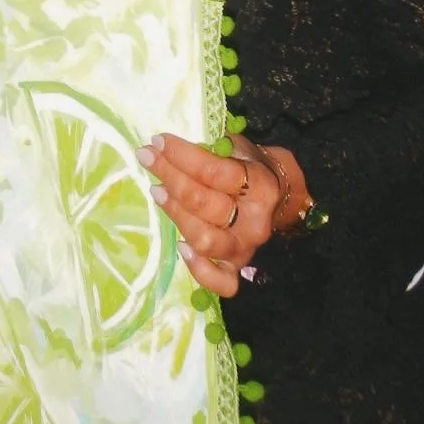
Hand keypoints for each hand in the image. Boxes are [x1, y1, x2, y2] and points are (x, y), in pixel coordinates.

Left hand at [136, 133, 284, 298]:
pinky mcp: (237, 268)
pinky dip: (199, 269)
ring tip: (156, 190)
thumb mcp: (236, 147)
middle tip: (147, 157)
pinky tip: (179, 246)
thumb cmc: (247, 165)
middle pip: (204, 203)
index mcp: (260, 186)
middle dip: (170, 176)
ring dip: (174, 213)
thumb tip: (171, 143)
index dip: (182, 155)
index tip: (158, 141)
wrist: (275, 194)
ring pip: (204, 238)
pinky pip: (221, 282)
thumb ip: (211, 146)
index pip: (214, 171)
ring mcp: (246, 248)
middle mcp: (255, 221)